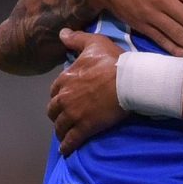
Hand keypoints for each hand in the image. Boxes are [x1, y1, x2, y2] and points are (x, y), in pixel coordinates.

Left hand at [49, 31, 129, 153]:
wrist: (129, 81)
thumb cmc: (113, 61)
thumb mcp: (94, 43)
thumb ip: (76, 39)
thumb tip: (62, 33)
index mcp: (65, 79)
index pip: (54, 90)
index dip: (58, 94)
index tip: (63, 97)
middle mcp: (65, 98)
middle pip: (53, 110)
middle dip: (56, 114)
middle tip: (63, 116)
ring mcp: (74, 114)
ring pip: (60, 126)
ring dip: (60, 130)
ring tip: (63, 134)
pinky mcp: (85, 127)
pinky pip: (71, 140)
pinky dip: (67, 146)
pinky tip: (66, 150)